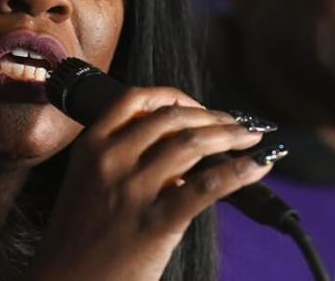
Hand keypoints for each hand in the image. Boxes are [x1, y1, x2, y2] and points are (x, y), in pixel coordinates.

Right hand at [28, 87, 272, 280]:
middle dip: (212, 116)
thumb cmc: (78, 238)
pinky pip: (206, 187)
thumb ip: (121, 160)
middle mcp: (111, 160)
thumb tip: (176, 152)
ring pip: (192, 144)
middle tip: (235, 125)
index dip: (174, 96)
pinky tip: (257, 166)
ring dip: (229, 136)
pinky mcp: (155, 223)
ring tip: (250, 138)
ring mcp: (132, 191)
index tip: (197, 106)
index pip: (136, 100)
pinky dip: (238, 172)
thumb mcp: (86, 184)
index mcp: (91, 147)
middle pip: (172, 118)